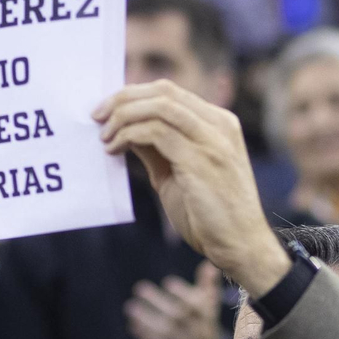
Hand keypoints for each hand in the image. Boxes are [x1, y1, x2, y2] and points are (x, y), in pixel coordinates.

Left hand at [94, 81, 289, 295]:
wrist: (241, 247)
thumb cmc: (210, 216)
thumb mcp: (179, 174)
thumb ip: (157, 148)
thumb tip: (125, 128)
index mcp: (218, 123)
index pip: (169, 92)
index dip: (132, 95)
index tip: (106, 110)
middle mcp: (219, 125)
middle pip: (163, 91)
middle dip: (123, 99)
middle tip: (96, 117)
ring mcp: (213, 140)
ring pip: (160, 106)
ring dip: (124, 116)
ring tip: (104, 136)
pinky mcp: (201, 160)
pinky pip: (157, 132)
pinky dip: (130, 135)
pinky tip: (115, 149)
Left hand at [127, 261, 223, 338]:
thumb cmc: (201, 321)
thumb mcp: (207, 304)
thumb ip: (207, 285)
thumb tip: (209, 263)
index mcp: (208, 318)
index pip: (197, 305)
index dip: (183, 293)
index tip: (167, 282)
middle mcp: (200, 334)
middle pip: (178, 317)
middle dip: (158, 302)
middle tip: (139, 287)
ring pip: (165, 332)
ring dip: (146, 318)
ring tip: (130, 306)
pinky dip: (144, 334)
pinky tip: (132, 323)